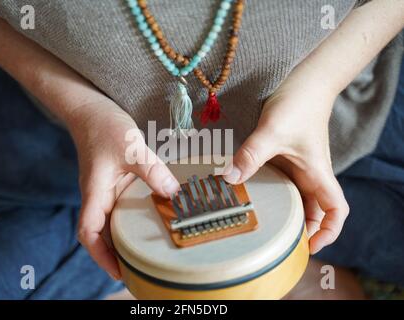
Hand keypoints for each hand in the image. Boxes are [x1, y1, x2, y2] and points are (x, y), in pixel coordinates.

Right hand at [65, 100, 179, 279]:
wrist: (91, 110)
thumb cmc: (104, 128)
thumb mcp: (132, 149)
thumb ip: (152, 172)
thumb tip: (174, 195)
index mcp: (95, 192)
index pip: (88, 232)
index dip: (100, 255)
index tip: (118, 271)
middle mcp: (98, 196)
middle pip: (101, 234)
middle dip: (115, 254)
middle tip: (140, 269)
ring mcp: (105, 191)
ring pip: (111, 222)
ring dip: (123, 238)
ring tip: (146, 252)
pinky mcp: (113, 183)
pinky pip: (120, 207)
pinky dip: (131, 219)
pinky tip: (148, 220)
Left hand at [223, 79, 348, 253]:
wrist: (305, 81)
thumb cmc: (299, 105)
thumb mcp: (272, 132)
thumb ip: (251, 156)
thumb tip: (228, 179)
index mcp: (318, 173)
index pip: (336, 210)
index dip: (329, 231)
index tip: (312, 245)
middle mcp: (310, 174)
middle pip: (313, 211)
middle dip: (300, 229)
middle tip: (274, 242)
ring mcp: (298, 166)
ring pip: (296, 198)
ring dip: (284, 212)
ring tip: (260, 225)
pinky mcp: (285, 158)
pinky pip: (282, 182)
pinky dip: (272, 193)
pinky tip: (251, 195)